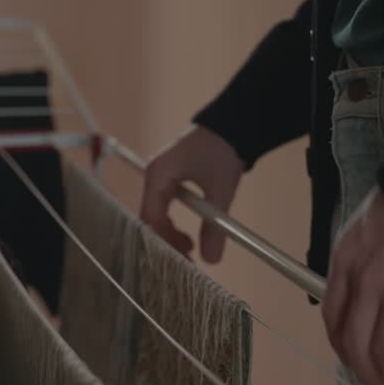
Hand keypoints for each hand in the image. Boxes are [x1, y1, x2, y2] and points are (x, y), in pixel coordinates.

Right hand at [140, 125, 244, 262]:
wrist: (233, 124)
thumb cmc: (223, 150)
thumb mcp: (221, 190)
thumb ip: (215, 226)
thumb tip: (211, 260)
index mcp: (158, 175)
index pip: (151, 218)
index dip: (165, 241)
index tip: (184, 258)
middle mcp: (154, 177)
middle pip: (150, 219)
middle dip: (166, 241)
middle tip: (188, 258)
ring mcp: (160, 178)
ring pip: (156, 216)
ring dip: (170, 234)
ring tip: (190, 248)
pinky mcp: (170, 180)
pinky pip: (164, 209)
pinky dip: (173, 224)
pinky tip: (188, 236)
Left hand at [322, 188, 383, 384]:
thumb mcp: (366, 230)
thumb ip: (361, 263)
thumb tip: (367, 296)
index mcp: (345, 261)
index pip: (333, 317)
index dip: (343, 347)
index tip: (353, 359)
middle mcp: (364, 281)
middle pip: (354, 344)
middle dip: (367, 373)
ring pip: (383, 353)